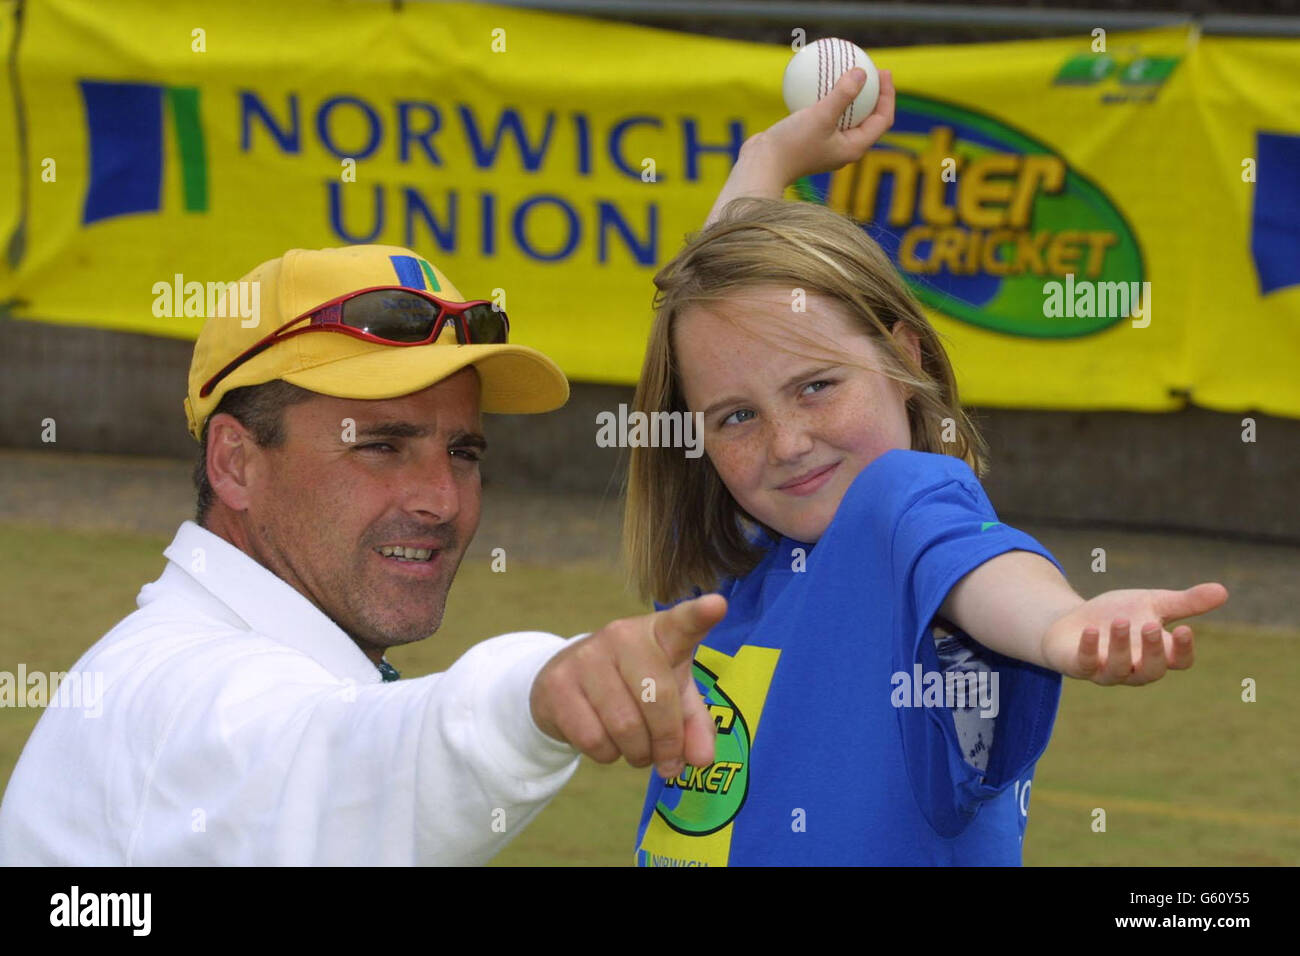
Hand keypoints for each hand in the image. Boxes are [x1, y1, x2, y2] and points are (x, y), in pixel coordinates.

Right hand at [529, 594, 726, 776]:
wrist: (567, 683)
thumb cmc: (633, 686)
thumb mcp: (672, 697)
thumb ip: (694, 724)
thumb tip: (701, 758)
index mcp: (660, 632)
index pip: (681, 623)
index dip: (698, 615)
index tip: (716, 605)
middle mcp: (622, 635)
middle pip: (657, 698)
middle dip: (667, 742)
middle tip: (667, 760)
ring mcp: (586, 656)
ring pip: (625, 726)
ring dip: (638, 754)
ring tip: (636, 749)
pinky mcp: (558, 684)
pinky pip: (594, 739)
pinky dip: (607, 755)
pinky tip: (606, 741)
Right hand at [703, 67, 894, 226]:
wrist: (761, 165)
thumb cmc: (792, 145)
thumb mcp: (820, 116)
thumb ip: (843, 94)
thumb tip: (862, 72)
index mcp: (854, 148)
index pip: (882, 120)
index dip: (888, 95)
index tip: (883, 72)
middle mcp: (844, 149)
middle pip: (868, 118)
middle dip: (872, 94)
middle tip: (869, 69)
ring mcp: (827, 146)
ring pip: (845, 117)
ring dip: (848, 96)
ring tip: (845, 72)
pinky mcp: (810, 140)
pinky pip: (824, 116)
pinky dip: (825, 99)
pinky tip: (815, 81)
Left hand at [1041, 583, 1227, 684]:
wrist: (1073, 621)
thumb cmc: (1117, 615)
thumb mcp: (1151, 603)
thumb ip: (1185, 602)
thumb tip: (1224, 590)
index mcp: (1156, 653)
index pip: (1178, 661)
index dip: (1183, 650)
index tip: (1184, 629)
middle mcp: (1134, 668)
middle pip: (1152, 671)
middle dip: (1152, 650)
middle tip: (1150, 625)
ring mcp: (1106, 670)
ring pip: (1118, 669)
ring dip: (1120, 646)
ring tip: (1120, 622)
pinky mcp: (1079, 666)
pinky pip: (1085, 665)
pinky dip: (1088, 649)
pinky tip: (1090, 631)